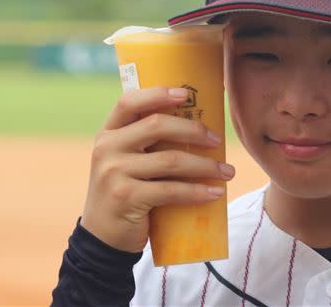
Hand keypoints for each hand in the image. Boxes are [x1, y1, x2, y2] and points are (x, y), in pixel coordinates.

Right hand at [80, 87, 233, 252]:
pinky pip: (171, 190)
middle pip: (157, 125)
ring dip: (205, 166)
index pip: (129, 102)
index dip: (158, 94)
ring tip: (227, 172)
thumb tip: (199, 126)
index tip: (186, 93)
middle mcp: (107, 148)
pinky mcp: (125, 197)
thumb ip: (147, 143)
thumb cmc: (127, 192)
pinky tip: (215, 192)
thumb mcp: (127, 162)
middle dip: (194, 130)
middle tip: (218, 140)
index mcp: (108, 133)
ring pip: (170, 160)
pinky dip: (197, 191)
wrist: (103, 238)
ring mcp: (113, 173)